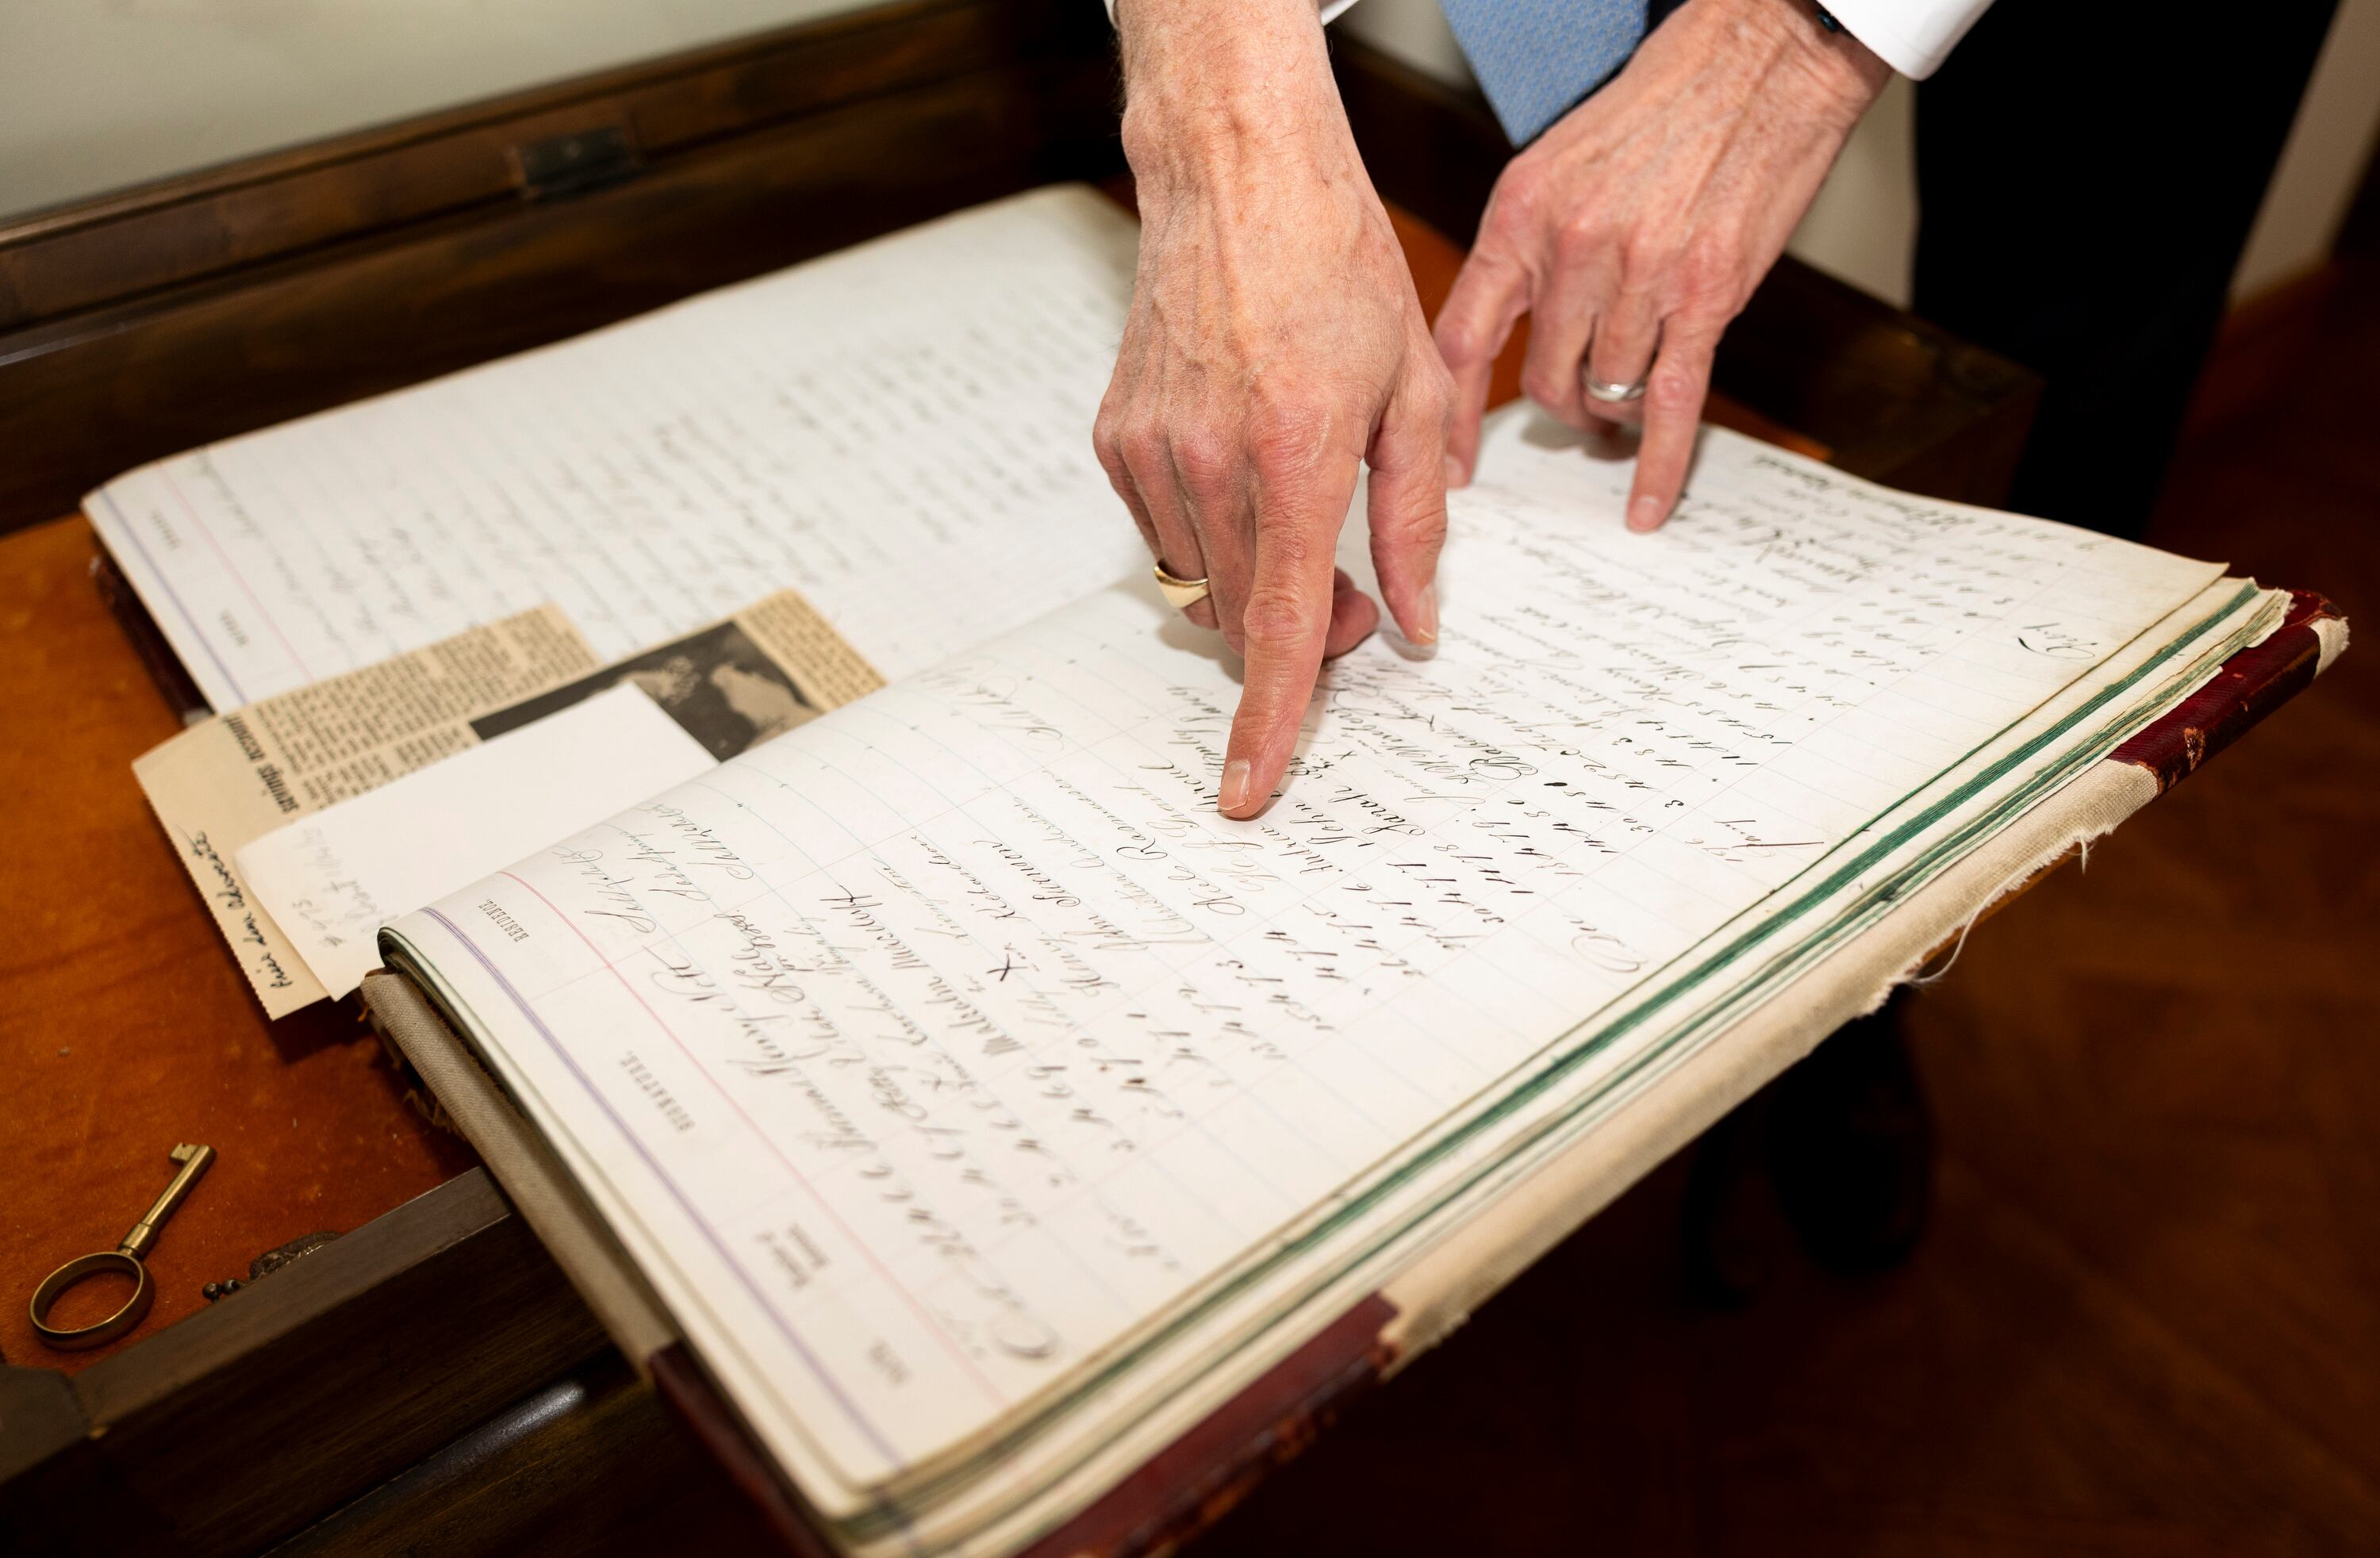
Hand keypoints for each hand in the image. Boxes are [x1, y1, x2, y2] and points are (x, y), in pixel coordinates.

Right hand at [1097, 0, 1451, 818]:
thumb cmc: (1337, 269)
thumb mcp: (1415, 394)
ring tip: (1308, 514)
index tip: (1247, 793)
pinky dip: (1216, 533)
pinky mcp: (1119, 439)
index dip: (1268, 723)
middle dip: (1305, 636)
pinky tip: (1250, 466)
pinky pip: (1168, 534)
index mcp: (1296, 455)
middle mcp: (1210, 463)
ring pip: (1205, 584)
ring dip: (1260, 584)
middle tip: (1363, 595)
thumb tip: (1416, 624)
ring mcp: (1152, 452)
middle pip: (1247, 618)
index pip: (1279, 626)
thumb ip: (1419, 522)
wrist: (1235, 180)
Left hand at [1436, 0, 1888, 527]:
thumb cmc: (1662, 105)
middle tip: (1576, 410)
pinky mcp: (1705, 298)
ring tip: (1623, 408)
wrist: (1759, 59)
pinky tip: (1647, 504)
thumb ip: (1528, 249)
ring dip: (1611, 413)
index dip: (1450, 413)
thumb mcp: (1557, 166)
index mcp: (1520, 216)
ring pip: (1603, 392)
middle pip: (1540, 378)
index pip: (1463, 339)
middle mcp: (1572, 250)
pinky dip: (1657, 465)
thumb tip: (1511, 328)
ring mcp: (1640, 277)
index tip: (1446, 461)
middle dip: (1557, 406)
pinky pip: (1669, 405)